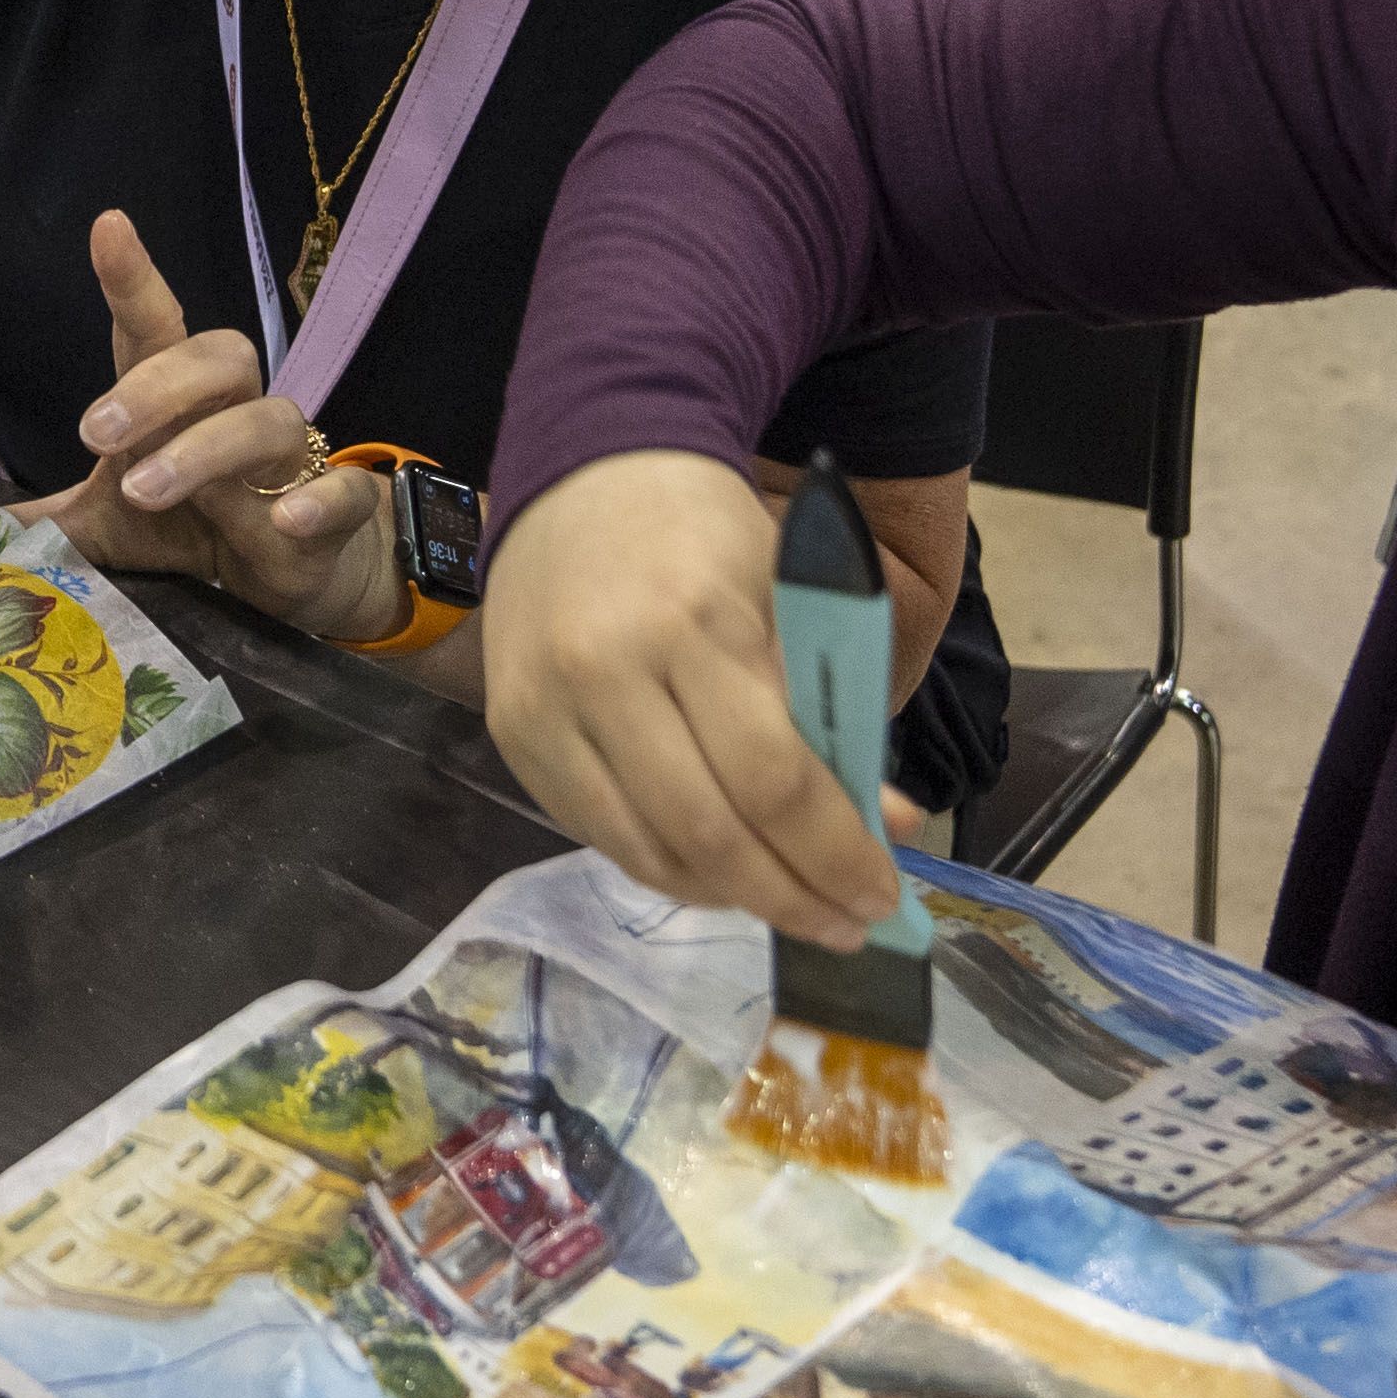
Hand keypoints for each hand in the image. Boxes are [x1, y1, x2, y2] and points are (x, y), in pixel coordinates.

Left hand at [20, 208, 398, 638]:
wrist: (292, 579)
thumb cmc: (195, 530)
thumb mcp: (109, 530)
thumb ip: (46, 521)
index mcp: (180, 406)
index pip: (155, 329)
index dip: (135, 278)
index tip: (107, 227)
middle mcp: (237, 414)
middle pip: (218, 358)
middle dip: (156, 386)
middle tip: (93, 433)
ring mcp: (290, 462)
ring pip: (269, 421)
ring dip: (206, 450)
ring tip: (146, 488)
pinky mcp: (333, 516)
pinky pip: (341, 495)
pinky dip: (319, 501)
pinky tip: (285, 521)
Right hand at [478, 447, 896, 946]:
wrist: (585, 472)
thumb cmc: (707, 531)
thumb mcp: (790, 598)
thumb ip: (830, 711)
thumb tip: (886, 826)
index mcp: (691, 624)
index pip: (772, 779)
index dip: (834, 854)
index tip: (883, 896)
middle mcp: (603, 673)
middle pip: (709, 833)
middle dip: (790, 897)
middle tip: (845, 925)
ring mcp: (544, 710)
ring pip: (647, 851)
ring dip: (730, 897)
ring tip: (789, 905)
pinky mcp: (510, 736)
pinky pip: (597, 835)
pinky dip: (666, 866)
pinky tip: (717, 871)